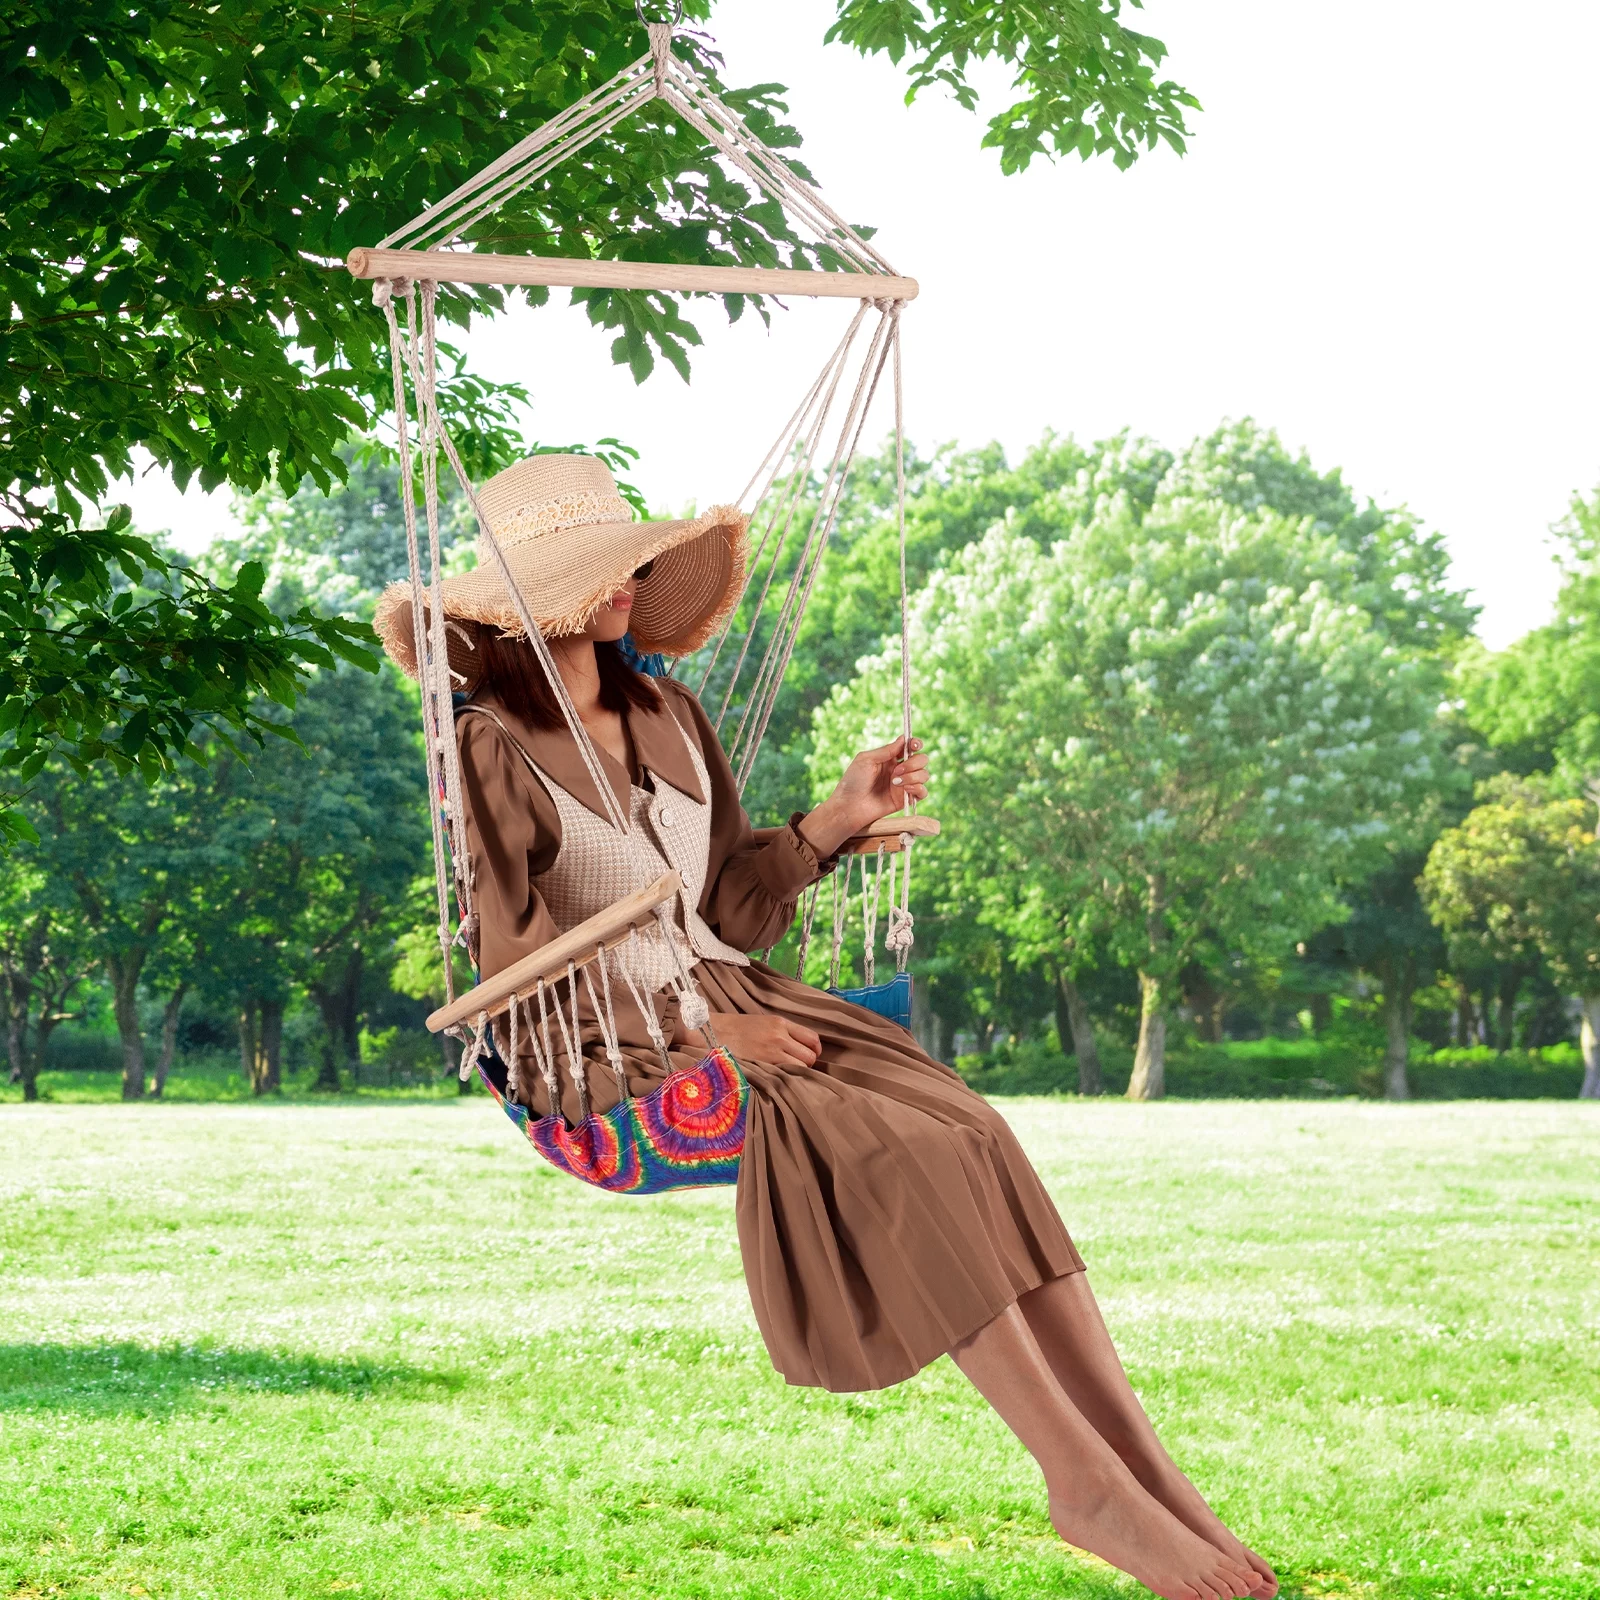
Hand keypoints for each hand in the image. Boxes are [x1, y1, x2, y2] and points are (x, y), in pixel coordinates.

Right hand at [684, 1011, 821, 1067]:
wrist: (709, 1032)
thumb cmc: (733, 1029)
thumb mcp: (761, 1023)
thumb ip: (780, 1033)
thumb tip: (796, 1048)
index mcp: (780, 1022)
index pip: (812, 1037)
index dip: (814, 1050)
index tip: (809, 1057)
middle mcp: (779, 1035)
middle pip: (810, 1055)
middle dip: (807, 1064)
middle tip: (796, 1068)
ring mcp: (772, 1050)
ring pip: (802, 1067)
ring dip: (798, 1073)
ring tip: (786, 1074)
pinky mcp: (762, 1064)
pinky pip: (787, 1075)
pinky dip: (787, 1079)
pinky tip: (778, 1079)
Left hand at [796, 735, 929, 857]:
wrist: (849, 806)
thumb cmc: (853, 782)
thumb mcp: (866, 759)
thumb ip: (886, 750)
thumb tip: (904, 739)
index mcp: (889, 758)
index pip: (910, 747)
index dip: (916, 744)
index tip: (914, 745)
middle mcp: (899, 770)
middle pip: (921, 759)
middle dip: (914, 762)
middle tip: (897, 770)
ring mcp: (903, 784)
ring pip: (924, 775)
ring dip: (913, 776)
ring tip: (895, 782)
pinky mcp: (905, 799)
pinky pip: (923, 792)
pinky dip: (918, 788)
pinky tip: (905, 789)